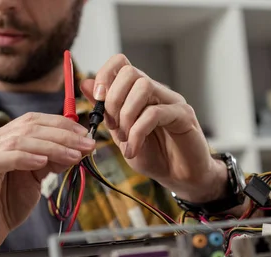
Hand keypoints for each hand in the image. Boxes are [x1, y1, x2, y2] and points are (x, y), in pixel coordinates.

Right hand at [0, 112, 94, 254]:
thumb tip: (79, 150)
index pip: (35, 121)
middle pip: (31, 126)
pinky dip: (27, 157)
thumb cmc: (5, 205)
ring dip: (52, 146)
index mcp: (6, 139)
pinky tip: (44, 162)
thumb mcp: (36, 179)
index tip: (86, 136)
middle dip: (63, 135)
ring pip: (22, 139)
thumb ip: (52, 162)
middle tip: (87, 145)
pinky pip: (7, 156)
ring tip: (74, 156)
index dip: (62, 125)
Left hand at [80, 54, 227, 202]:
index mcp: (140, 93)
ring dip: (126, 114)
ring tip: (125, 139)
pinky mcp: (184, 116)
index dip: (105, 76)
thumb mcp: (121, 134)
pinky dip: (137, 133)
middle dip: (113, 99)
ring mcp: (172, 102)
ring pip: (143, 86)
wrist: (179, 178)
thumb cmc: (153, 156)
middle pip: (130, 72)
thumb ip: (106, 111)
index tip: (98, 102)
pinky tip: (133, 150)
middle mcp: (158, 92)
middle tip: (113, 126)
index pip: (121, 64)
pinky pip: (155, 113)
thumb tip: (85, 83)